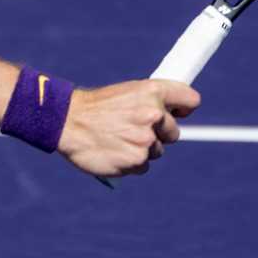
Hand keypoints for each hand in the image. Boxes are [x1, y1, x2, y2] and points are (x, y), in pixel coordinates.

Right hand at [56, 79, 200, 179]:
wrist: (66, 122)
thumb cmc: (96, 108)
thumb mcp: (126, 93)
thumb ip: (151, 101)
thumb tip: (171, 113)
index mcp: (152, 92)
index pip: (190, 100)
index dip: (184, 109)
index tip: (177, 113)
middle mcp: (153, 114)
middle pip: (174, 133)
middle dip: (158, 134)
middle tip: (132, 129)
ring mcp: (146, 139)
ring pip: (157, 151)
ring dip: (141, 149)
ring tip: (117, 139)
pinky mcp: (136, 161)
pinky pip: (143, 166)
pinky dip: (130, 163)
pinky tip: (113, 151)